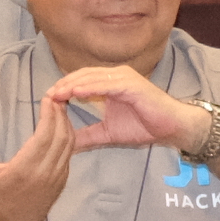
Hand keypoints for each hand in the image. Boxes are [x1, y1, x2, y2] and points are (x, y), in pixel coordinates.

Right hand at [0, 84, 80, 220]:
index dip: (49, 116)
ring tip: (59, 106)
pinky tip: (61, 124)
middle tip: (55, 97)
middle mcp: (45, 172)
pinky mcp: (62, 178)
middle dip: (60, 114)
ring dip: (66, 123)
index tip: (47, 99)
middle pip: (61, 137)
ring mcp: (57, 176)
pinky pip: (70, 152)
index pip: (44, 137)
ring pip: (69, 144)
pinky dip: (68, 135)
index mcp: (25, 169)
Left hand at [45, 64, 199, 152]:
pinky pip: (107, 84)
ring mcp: (124, 78)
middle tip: (47, 95)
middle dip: (64, 85)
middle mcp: (116, 76)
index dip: (64, 88)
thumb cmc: (144, 126)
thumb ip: (89, 135)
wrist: (171, 127)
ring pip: (92, 78)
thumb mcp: (109, 133)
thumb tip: (68, 144)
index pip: (81, 81)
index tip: (48, 99)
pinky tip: (76, 93)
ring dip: (73, 85)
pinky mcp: (131, 84)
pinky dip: (91, 87)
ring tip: (57, 94)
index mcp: (110, 84)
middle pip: (83, 75)